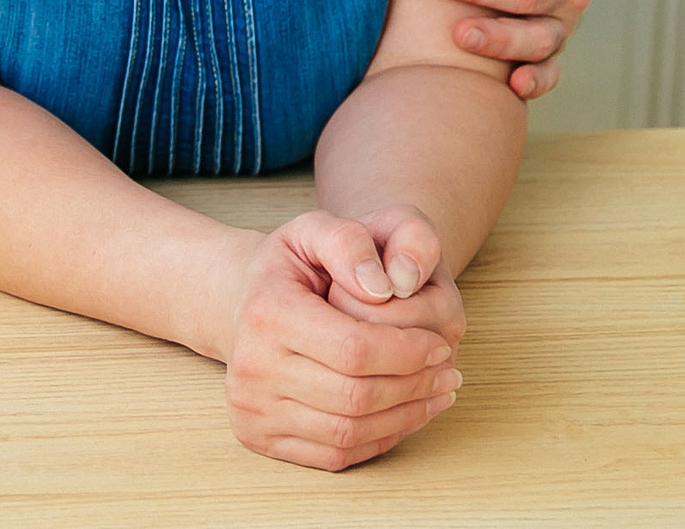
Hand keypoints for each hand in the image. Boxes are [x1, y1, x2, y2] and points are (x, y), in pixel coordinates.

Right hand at [219, 212, 462, 471]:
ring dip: (405, 417)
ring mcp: (251, 409)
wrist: (236, 305)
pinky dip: (379, 439)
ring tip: (436, 394)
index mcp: (266, 314)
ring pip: (347, 432)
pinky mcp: (258, 437)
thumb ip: (349, 242)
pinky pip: (333, 454)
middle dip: (414, 387)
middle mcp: (250, 368)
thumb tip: (384, 288)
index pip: (354, 349)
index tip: (440, 344)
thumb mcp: (313, 230)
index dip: (407, 352)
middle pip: (354, 396)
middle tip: (448, 373)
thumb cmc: (287, 268)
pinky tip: (405, 415)